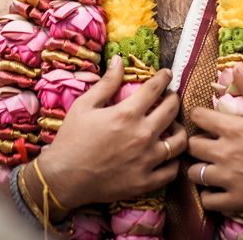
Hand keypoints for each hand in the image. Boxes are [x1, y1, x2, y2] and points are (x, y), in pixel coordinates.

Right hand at [38, 55, 187, 208]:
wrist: (62, 179)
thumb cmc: (71, 139)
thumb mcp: (84, 105)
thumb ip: (106, 83)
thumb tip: (119, 60)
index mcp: (126, 114)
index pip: (155, 88)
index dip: (164, 77)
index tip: (167, 74)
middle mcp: (142, 135)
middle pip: (172, 110)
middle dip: (174, 98)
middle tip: (171, 97)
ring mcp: (146, 160)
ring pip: (179, 141)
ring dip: (179, 129)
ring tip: (173, 126)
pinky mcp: (145, 182)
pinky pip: (172, 170)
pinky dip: (174, 161)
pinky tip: (168, 155)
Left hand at [187, 64, 242, 212]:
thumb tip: (236, 68)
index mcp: (234, 129)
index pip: (198, 117)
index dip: (199, 115)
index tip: (205, 119)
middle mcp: (226, 153)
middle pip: (192, 146)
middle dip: (197, 142)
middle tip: (207, 143)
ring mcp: (230, 179)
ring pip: (194, 173)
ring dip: (200, 168)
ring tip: (210, 166)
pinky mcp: (236, 201)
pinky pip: (208, 201)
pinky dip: (209, 195)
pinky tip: (219, 189)